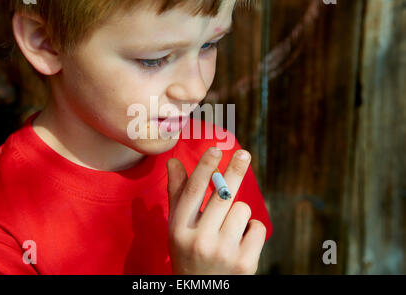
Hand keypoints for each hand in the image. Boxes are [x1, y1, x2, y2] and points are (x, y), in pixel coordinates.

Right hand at [166, 147, 266, 273]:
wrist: (200, 292)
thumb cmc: (188, 252)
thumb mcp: (176, 228)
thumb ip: (177, 194)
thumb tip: (173, 161)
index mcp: (179, 229)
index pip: (193, 191)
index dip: (205, 167)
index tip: (215, 149)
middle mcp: (199, 241)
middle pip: (223, 195)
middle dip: (235, 170)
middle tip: (244, 154)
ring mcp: (223, 253)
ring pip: (242, 209)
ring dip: (239, 212)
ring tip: (229, 228)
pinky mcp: (245, 264)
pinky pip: (257, 227)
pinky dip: (252, 229)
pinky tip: (241, 241)